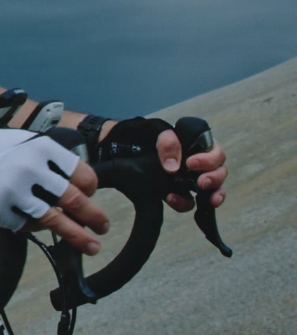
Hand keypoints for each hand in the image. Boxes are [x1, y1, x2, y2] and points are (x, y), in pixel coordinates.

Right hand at [0, 122, 107, 253]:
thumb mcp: (27, 142)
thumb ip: (52, 161)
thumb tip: (79, 186)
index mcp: (43, 149)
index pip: (83, 175)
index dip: (92, 189)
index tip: (92, 196)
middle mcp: (31, 170)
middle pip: (75, 200)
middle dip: (95, 217)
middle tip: (103, 226)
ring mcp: (15, 192)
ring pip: (56, 221)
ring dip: (78, 236)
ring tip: (91, 246)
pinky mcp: (1, 210)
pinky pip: (27, 227)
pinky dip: (37, 229)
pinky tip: (41, 228)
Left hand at [101, 117, 227, 211]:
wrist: (116, 146)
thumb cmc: (139, 134)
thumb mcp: (154, 131)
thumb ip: (167, 142)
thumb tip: (173, 168)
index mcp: (195, 144)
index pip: (215, 152)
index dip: (210, 159)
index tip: (191, 163)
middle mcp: (196, 161)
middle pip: (219, 171)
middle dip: (214, 178)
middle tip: (200, 183)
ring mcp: (187, 178)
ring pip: (211, 189)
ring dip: (211, 195)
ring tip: (203, 198)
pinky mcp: (175, 191)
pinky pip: (189, 201)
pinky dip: (185, 203)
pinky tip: (172, 200)